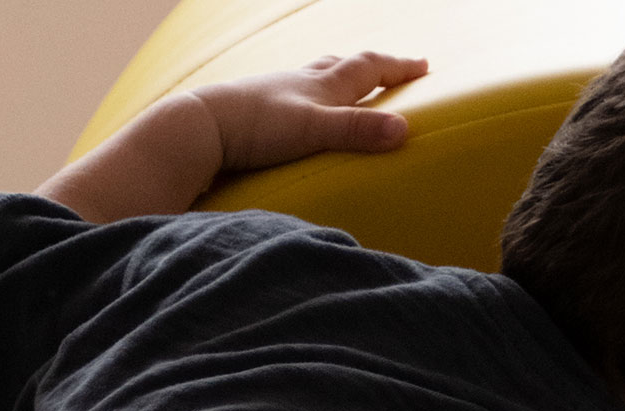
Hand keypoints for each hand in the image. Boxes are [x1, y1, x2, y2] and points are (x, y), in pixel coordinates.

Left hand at [192, 52, 429, 174]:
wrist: (201, 126)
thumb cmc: (257, 127)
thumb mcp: (314, 130)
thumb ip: (357, 131)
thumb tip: (405, 130)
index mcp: (322, 85)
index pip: (369, 68)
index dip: (398, 67)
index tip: (424, 66)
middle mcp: (302, 81)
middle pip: (344, 65)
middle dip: (373, 66)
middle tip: (392, 68)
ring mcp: (277, 91)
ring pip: (315, 74)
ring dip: (337, 73)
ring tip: (345, 79)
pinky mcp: (256, 108)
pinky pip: (291, 94)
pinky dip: (307, 93)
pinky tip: (298, 105)